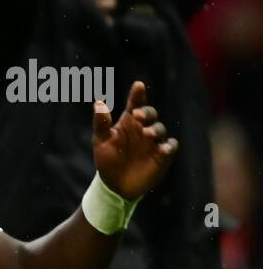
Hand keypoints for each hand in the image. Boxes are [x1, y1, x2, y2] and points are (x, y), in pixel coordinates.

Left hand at [92, 81, 177, 199]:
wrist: (115, 184)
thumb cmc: (108, 158)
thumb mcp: (101, 141)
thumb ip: (101, 123)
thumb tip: (98, 102)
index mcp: (129, 121)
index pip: (135, 103)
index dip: (138, 94)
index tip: (138, 85)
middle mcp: (143, 128)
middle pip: (150, 114)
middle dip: (146, 112)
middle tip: (137, 115)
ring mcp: (154, 141)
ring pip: (160, 129)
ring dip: (155, 130)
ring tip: (146, 134)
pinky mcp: (162, 155)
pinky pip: (170, 147)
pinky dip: (168, 146)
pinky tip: (162, 149)